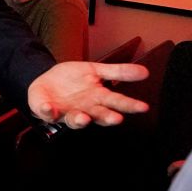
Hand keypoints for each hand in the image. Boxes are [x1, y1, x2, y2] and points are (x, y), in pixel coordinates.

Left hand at [27, 61, 149, 128]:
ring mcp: (67, 112)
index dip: (129, 106)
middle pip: (99, 116)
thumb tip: (145, 71)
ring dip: (79, 120)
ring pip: (75, 120)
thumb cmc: (74, 79)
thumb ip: (118, 72)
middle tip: (116, 118)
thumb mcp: (96, 70)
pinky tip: (49, 107)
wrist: (48, 80)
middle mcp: (85, 109)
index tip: (142, 107)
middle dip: (107, 118)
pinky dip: (47, 111)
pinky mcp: (48, 111)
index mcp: (98, 99)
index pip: (116, 104)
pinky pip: (47, 113)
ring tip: (83, 118)